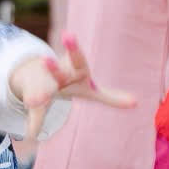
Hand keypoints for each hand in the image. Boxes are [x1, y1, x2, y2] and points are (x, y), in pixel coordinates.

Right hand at [13, 32, 134, 141]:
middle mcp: (57, 77)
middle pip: (56, 71)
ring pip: (41, 90)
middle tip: (45, 60)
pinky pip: (37, 113)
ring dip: (38, 95)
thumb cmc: (70, 84)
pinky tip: (33, 133)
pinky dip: (35, 123)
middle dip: (52, 66)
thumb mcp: (90, 91)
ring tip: (33, 101)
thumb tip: (136, 103)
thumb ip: (111, 97)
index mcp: (73, 71)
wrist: (38, 81)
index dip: (72, 47)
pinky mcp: (34, 100)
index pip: (75, 57)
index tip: (66, 34)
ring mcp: (42, 88)